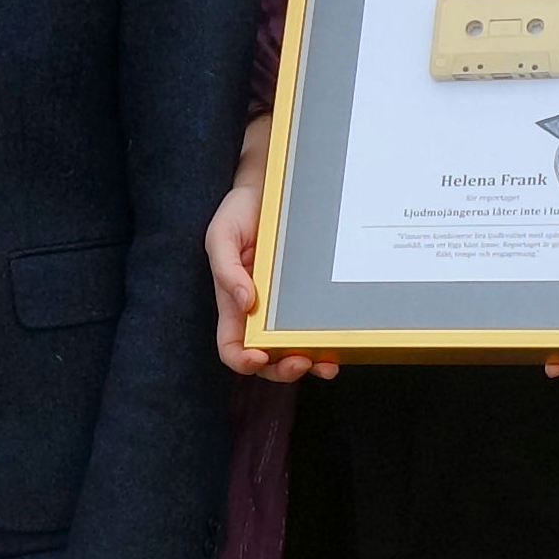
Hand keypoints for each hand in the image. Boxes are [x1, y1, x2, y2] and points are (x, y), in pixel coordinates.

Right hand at [207, 178, 334, 383]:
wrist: (269, 188)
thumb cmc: (239, 212)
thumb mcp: (221, 236)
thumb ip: (227, 270)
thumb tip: (244, 303)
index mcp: (233, 304)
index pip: (231, 346)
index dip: (242, 360)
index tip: (258, 357)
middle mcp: (258, 313)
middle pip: (266, 360)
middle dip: (281, 370)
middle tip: (300, 363)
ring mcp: (283, 309)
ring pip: (293, 351)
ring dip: (308, 365)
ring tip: (325, 365)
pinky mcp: (306, 298)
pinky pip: (315, 329)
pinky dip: (326, 346)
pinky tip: (336, 349)